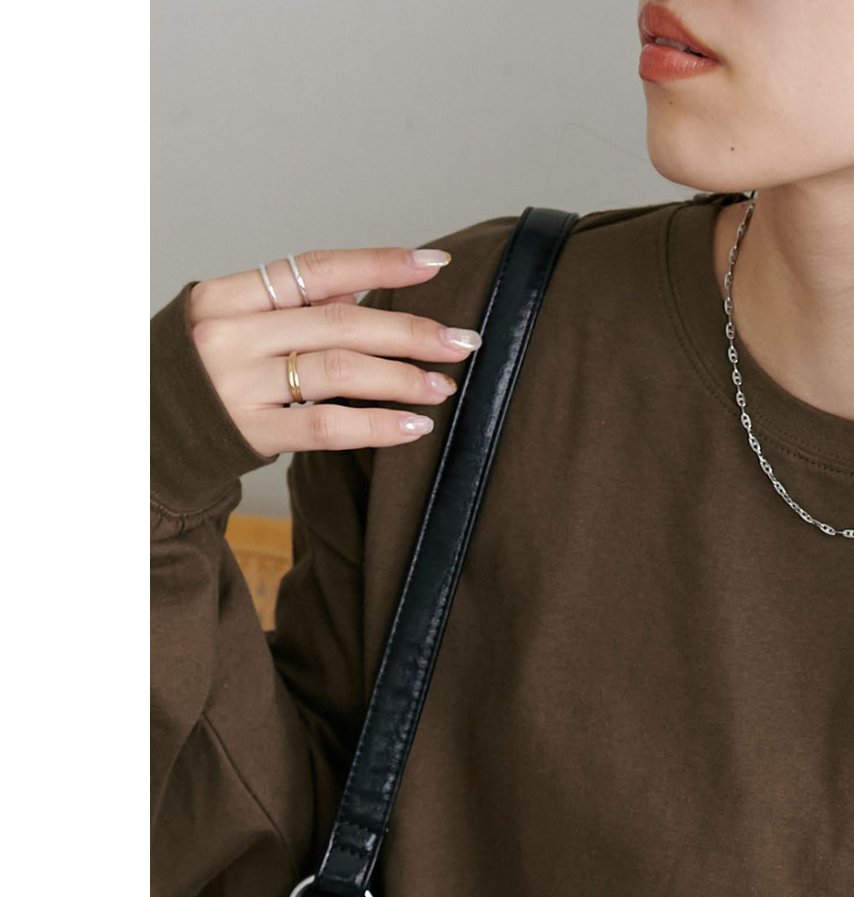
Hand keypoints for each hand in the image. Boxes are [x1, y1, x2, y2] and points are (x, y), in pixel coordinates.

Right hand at [183, 245, 483, 457]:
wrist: (147, 428)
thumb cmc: (202, 370)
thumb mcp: (235, 322)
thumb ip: (293, 306)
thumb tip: (362, 290)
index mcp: (229, 294)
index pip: (317, 269)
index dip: (379, 264)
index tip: (434, 264)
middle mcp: (232, 333)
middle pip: (339, 323)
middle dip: (410, 331)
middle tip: (462, 340)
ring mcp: (239, 384)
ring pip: (339, 372)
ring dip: (402, 379)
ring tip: (443, 385)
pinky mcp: (252, 431)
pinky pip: (327, 426)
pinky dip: (377, 425)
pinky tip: (415, 426)